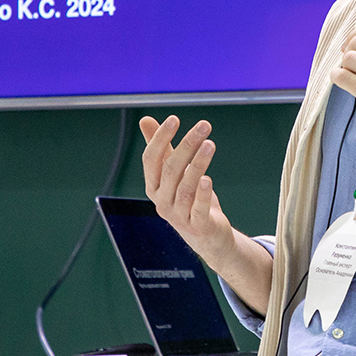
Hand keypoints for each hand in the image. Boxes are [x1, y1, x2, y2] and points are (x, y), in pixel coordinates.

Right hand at [140, 115, 237, 263]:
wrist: (206, 236)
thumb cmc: (188, 199)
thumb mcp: (174, 172)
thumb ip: (161, 148)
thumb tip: (145, 120)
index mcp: (153, 186)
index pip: (151, 159)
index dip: (160, 139)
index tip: (174, 119)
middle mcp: (162, 200)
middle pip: (170, 170)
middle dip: (186, 145)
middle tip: (203, 126)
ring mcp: (178, 215)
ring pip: (185, 186)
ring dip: (198, 163)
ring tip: (210, 144)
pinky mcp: (197, 225)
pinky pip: (197, 208)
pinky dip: (202, 193)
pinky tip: (208, 178)